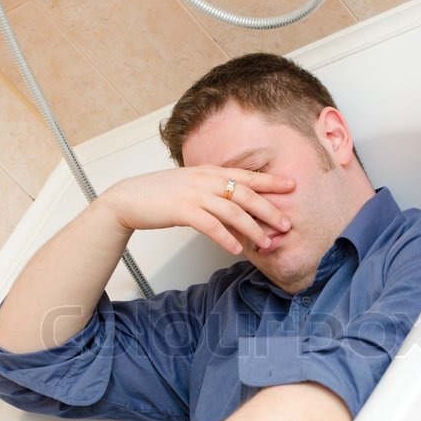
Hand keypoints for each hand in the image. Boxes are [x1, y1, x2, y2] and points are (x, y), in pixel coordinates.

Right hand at [102, 165, 293, 254]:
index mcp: (209, 172)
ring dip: (252, 229)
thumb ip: (212, 190)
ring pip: (232, 211)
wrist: (129, 198)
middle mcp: (205, 180)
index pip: (246, 175)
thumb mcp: (191, 185)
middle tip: (286, 223)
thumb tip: (234, 204)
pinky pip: (211, 225)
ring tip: (265, 243)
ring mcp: (194, 194)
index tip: (292, 185)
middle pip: (246, 194)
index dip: (270, 181)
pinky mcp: (182, 210)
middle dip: (269, 209)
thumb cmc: (160, 194)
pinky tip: (236, 249)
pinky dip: (226, 238)